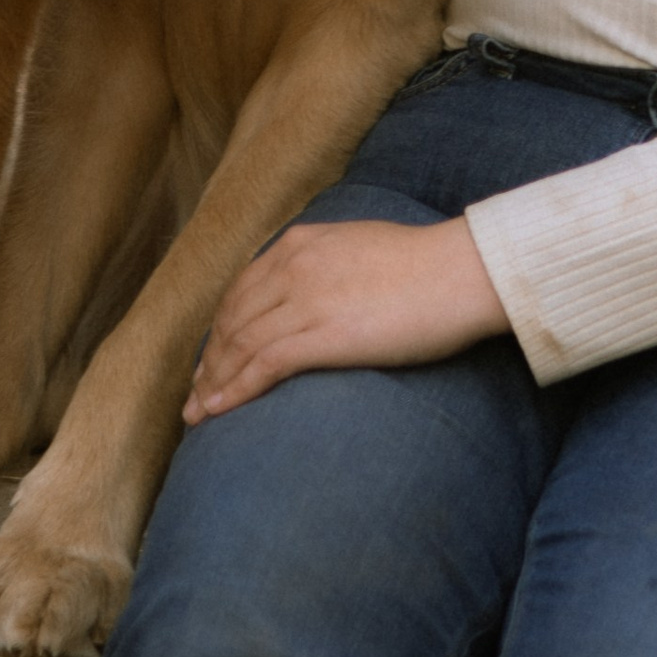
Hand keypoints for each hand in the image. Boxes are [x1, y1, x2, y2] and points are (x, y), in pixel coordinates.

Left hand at [185, 217, 510, 422]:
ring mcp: (305, 299)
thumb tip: (318, 291)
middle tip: (195, 393)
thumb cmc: (425, 266)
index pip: (240, 290)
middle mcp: (292, 266)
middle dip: (208, 361)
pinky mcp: (322, 335)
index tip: (210, 358)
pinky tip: (218, 411)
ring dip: (212, 382)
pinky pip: (262, 365)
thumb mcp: (361, 247)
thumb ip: (328, 265)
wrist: (460, 272)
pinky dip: (233, 390)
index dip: (219, 329)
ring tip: (198, 413)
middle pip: (231, 319)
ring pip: (239, 345)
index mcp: (300, 244)